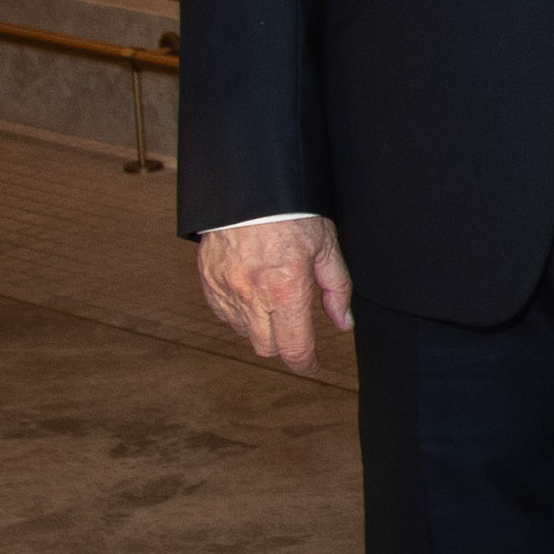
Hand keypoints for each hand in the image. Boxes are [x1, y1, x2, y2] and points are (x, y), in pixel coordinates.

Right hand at [198, 215, 354, 371]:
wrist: (248, 188)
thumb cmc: (291, 214)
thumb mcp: (326, 247)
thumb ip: (337, 289)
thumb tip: (344, 323)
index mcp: (286, 290)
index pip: (295, 348)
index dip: (306, 364)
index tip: (312, 365)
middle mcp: (253, 296)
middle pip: (267, 348)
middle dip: (284, 345)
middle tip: (296, 329)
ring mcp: (227, 291)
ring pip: (244, 332)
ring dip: (261, 327)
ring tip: (273, 302)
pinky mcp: (209, 283)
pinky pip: (224, 314)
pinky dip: (239, 313)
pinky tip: (253, 294)